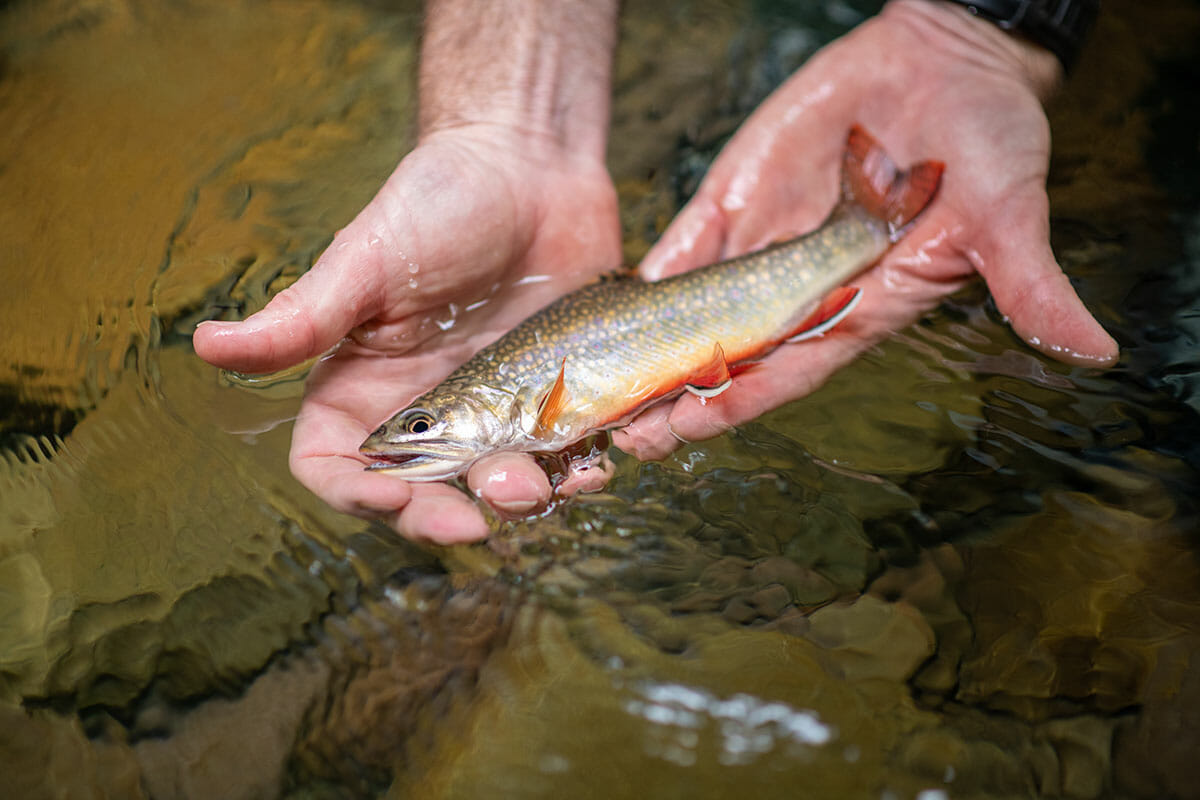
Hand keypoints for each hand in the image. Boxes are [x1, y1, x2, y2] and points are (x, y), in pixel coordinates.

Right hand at [194, 128, 620, 541]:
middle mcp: (427, 411)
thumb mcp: (367, 259)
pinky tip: (596, 465)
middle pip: (423, 496)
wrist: (530, 166)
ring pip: (498, 487)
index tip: (392, 497)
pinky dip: (579, 473)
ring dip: (520, 499)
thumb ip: (302, 315)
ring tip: (546, 484)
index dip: (357, 496)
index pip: (336, 466)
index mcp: (363, 386)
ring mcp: (496, 411)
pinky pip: (565, 457)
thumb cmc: (438, 202)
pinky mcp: (555, 398)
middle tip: (488, 506)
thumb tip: (206, 346)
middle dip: (452, 513)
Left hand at [614, 0, 1117, 459]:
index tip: (680, 432)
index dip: (733, 404)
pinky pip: (682, 248)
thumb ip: (1029, 280)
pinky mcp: (735, 203)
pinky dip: (642, 281)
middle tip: (614, 430)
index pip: (785, 372)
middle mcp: (797, 293)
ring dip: (641, 354)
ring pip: (689, 316)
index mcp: (855, 308)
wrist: (944, 60)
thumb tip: (1092, 346)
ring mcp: (761, 249)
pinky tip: (599, 310)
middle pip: (724, 359)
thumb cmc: (986, 141)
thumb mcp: (1009, 211)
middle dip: (670, 397)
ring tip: (591, 390)